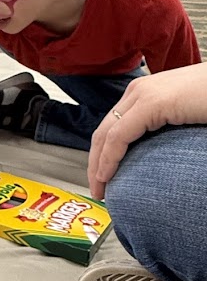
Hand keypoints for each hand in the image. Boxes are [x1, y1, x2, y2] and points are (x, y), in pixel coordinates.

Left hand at [88, 64, 206, 199]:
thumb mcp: (184, 117)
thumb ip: (166, 129)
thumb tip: (159, 156)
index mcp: (145, 93)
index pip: (113, 126)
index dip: (103, 153)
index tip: (103, 178)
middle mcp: (138, 91)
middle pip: (103, 131)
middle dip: (95, 161)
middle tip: (97, 188)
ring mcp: (142, 95)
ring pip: (105, 135)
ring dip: (98, 164)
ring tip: (100, 188)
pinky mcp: (151, 103)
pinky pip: (119, 136)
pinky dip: (109, 158)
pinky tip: (107, 176)